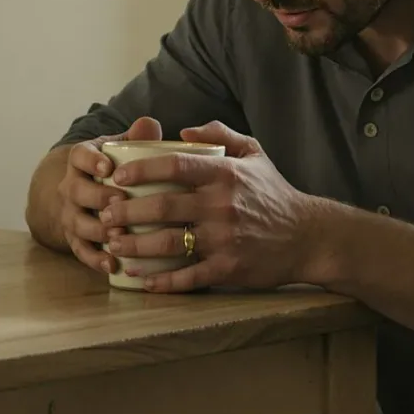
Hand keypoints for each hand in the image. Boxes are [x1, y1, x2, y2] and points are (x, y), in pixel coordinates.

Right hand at [56, 116, 162, 273]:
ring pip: (78, 223)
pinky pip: (80, 251)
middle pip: (77, 191)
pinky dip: (95, 259)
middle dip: (98, 197)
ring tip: (120, 234)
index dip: (92, 161)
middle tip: (120, 201)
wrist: (81, 195)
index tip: (109, 167)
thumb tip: (151, 124)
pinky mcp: (75, 239)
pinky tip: (113, 265)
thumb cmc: (112, 169)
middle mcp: (71, 187)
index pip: (79, 156)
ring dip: (98, 230)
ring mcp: (71, 214)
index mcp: (82, 161)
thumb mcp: (118, 149)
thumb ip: (135, 137)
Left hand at [100, 121, 316, 291]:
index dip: (141, 169)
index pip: (175, 166)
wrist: (309, 237)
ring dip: (134, 247)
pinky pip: (189, 276)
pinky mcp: (229, 269)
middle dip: (126, 211)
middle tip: (104, 214)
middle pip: (162, 207)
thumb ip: (220, 134)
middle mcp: (222, 205)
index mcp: (224, 174)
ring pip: (168, 243)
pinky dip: (163, 281)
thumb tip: (183, 131)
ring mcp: (224, 239)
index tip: (116, 175)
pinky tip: (142, 280)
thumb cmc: (275, 193)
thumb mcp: (254, 154)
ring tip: (112, 246)